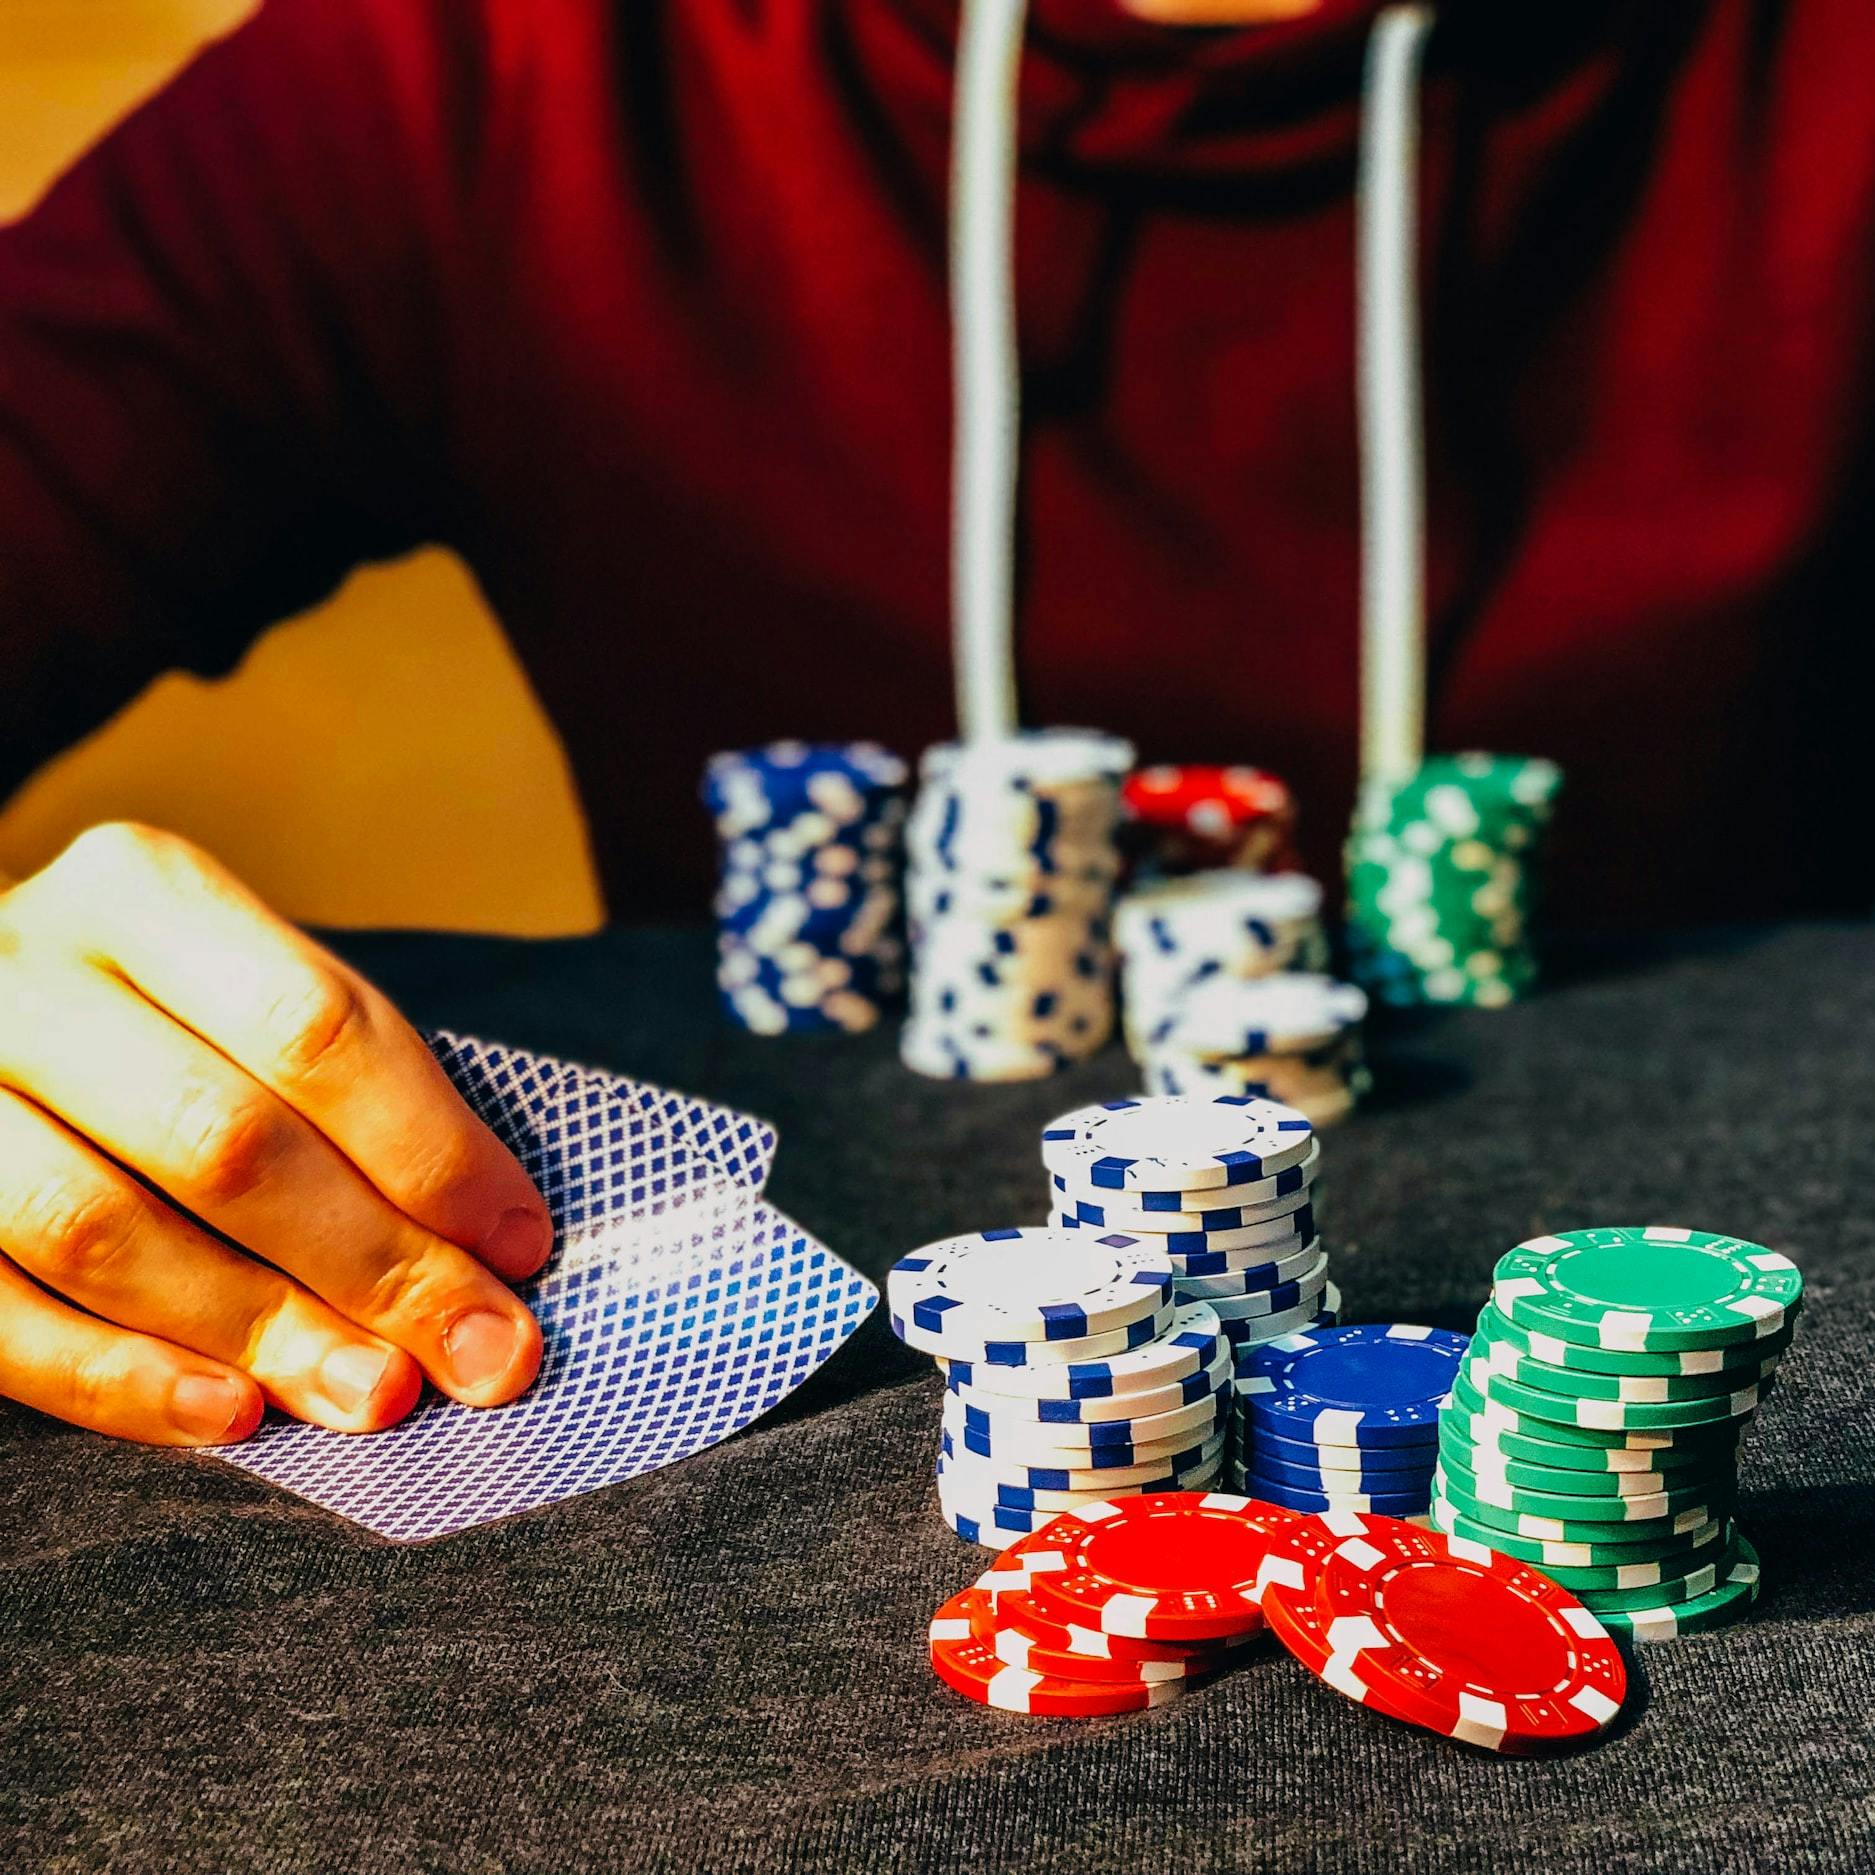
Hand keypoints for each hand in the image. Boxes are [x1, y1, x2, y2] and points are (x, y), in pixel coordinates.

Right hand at [0, 823, 550, 1444]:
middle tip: (480, 1352)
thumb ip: (347, 1089)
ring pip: (101, 1229)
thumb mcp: (239, 994)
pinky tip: (230, 1415)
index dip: (431, 1148)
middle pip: (223, 1137)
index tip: (521, 1244)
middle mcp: (24, 973)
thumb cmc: (151, 1020)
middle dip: (374, 1263)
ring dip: (259, 1330)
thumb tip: (491, 1245)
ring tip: (376, 1394)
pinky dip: (119, 1379)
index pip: (313, 1026)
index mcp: (141, 893)